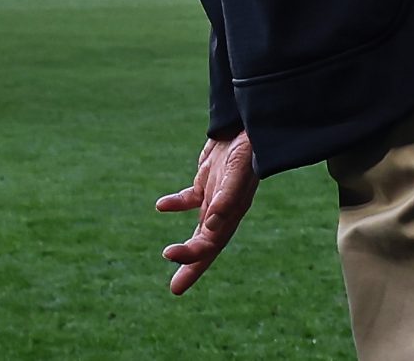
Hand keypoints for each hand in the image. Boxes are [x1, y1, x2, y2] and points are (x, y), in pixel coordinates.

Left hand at [155, 130, 258, 294]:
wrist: (251, 125)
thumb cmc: (247, 149)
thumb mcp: (237, 171)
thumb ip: (227, 197)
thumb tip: (212, 225)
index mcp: (232, 213)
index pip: (211, 243)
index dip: (192, 255)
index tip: (169, 255)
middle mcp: (224, 209)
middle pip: (207, 243)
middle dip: (191, 263)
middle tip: (176, 288)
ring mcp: (217, 195)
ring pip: (200, 227)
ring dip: (187, 244)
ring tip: (171, 257)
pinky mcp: (209, 180)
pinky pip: (191, 198)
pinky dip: (176, 203)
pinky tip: (161, 206)